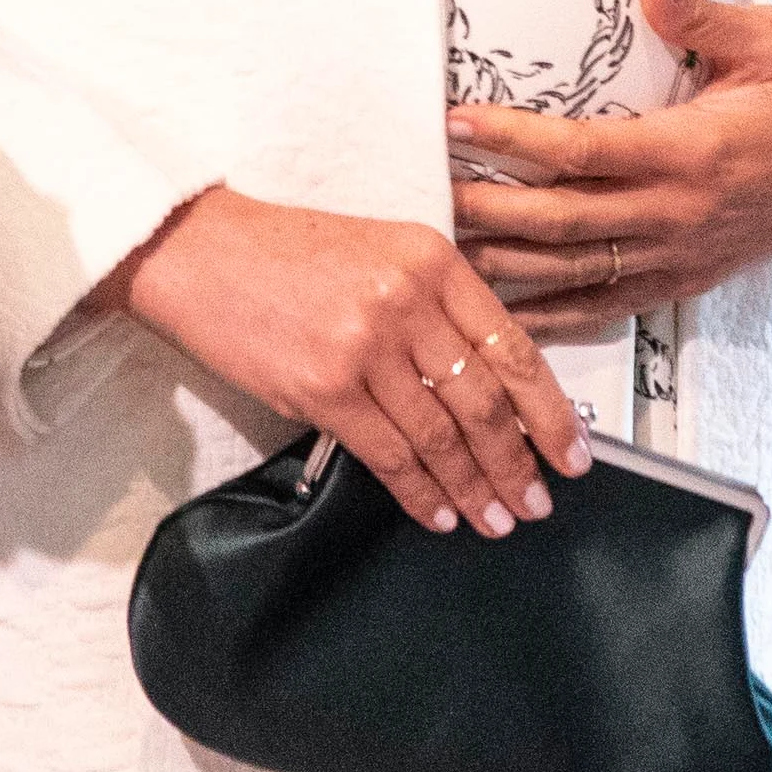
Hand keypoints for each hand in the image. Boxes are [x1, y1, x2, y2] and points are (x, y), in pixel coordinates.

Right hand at [102, 185, 584, 536]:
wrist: (199, 252)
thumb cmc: (285, 254)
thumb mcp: (380, 253)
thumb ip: (436, 305)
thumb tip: (488, 385)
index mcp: (431, 260)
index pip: (513, 346)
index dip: (549, 410)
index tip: (571, 451)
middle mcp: (407, 301)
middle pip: (485, 400)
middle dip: (518, 462)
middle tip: (538, 500)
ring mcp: (365, 346)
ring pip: (441, 436)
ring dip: (475, 486)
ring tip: (496, 519)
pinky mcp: (323, 388)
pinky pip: (389, 455)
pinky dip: (420, 491)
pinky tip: (438, 513)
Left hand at [443, 0, 771, 317]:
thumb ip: (701, 15)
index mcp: (691, 152)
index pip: (581, 151)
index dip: (512, 139)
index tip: (455, 122)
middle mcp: (677, 214)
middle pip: (559, 221)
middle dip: (485, 209)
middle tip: (422, 190)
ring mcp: (679, 256)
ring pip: (573, 273)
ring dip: (503, 266)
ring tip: (439, 254)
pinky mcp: (684, 280)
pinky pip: (606, 306)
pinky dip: (551, 315)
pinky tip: (503, 313)